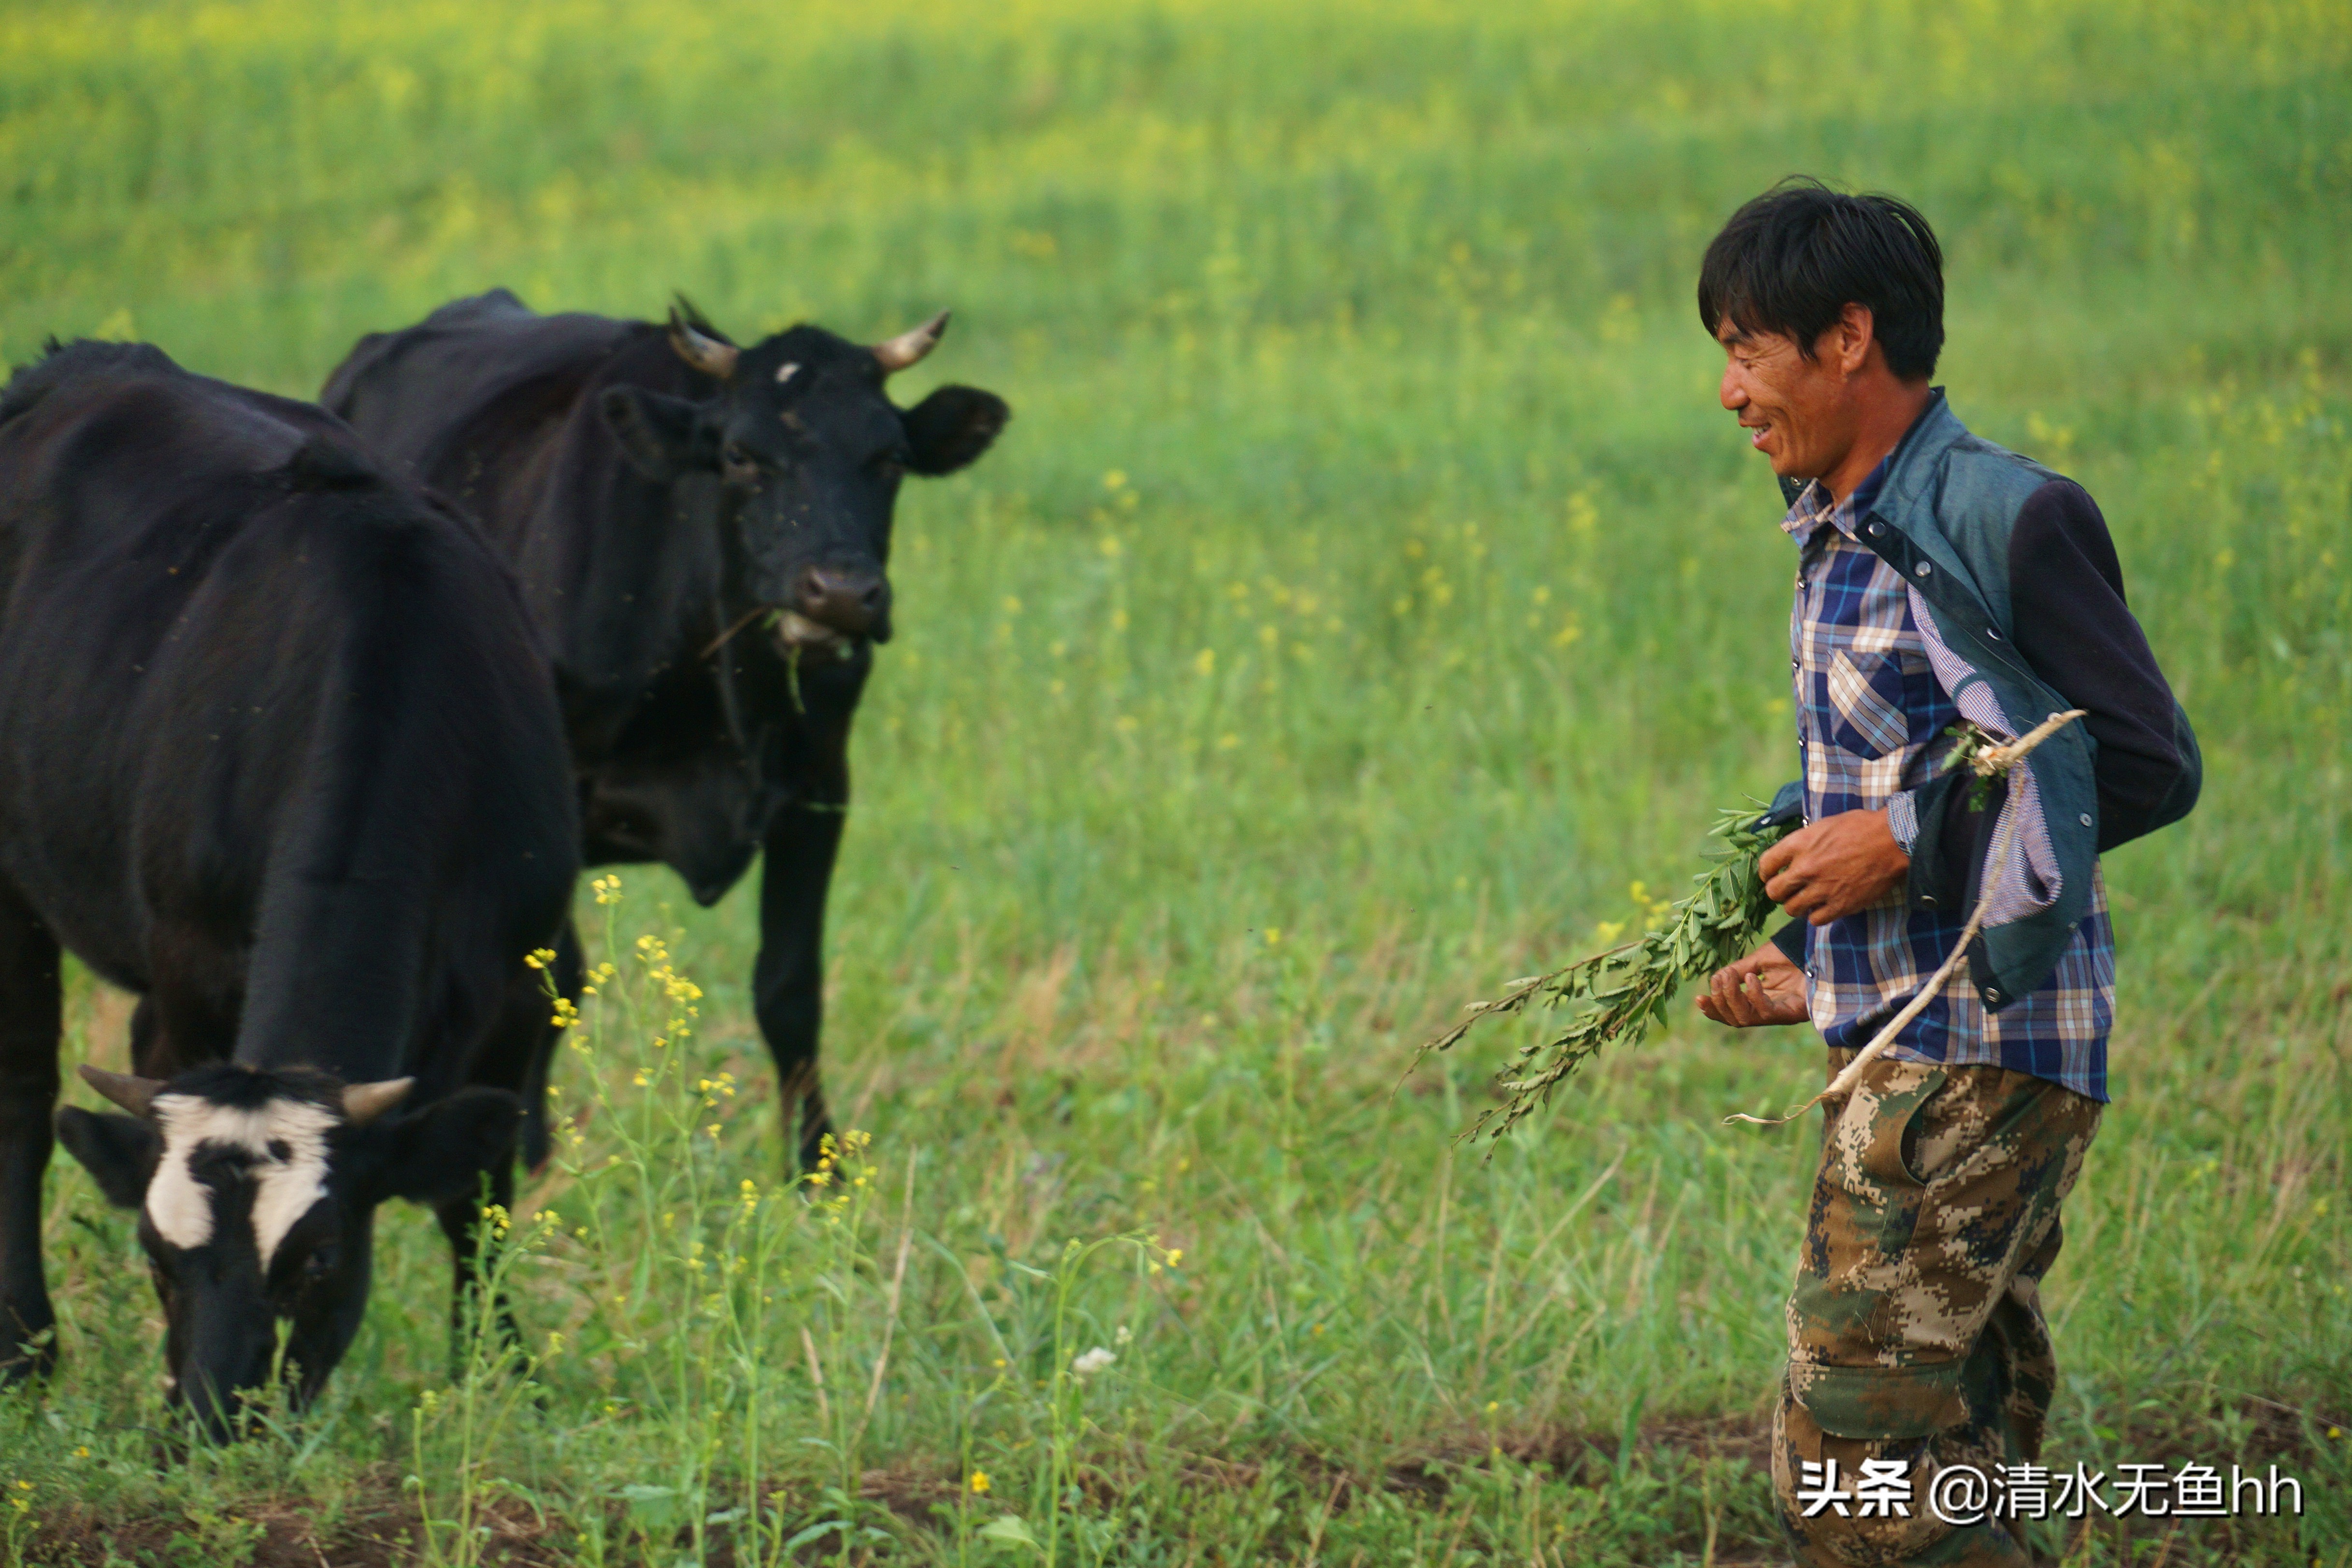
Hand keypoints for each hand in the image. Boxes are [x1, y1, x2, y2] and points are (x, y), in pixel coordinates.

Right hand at [1696, 943, 1810, 1027]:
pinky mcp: (1793, 1013)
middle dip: (1720, 1002)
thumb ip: (1738, 970)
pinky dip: (1753, 995)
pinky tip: (1751, 977)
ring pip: (1746, 1019)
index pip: (1732, 1014)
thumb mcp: (1760, 961)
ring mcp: (1781, 1014)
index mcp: (1761, 1002)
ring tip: (1729, 977)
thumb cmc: (1794, 955)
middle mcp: (1769, 1012)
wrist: (1821, 949)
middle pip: (1736, 1020)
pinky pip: (1765, 1011)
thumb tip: (1715, 979)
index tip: (1698, 999)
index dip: (1714, 1010)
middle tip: (1717, 981)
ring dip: (1732, 998)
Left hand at [1759, 808, 1908, 925]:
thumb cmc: (1861, 827)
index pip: (1766, 864)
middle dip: (1778, 891)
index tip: (1770, 875)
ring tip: (1806, 900)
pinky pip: (1815, 920)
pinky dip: (1817, 915)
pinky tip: (1824, 907)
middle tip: (1788, 890)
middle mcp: (1805, 868)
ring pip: (1792, 908)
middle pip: (1774, 891)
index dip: (1766, 872)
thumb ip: (1804, 841)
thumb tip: (1792, 853)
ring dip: (1797, 905)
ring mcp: (1821, 889)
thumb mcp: (1824, 825)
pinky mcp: (1840, 905)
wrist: (1892, 841)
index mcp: (1799, 844)